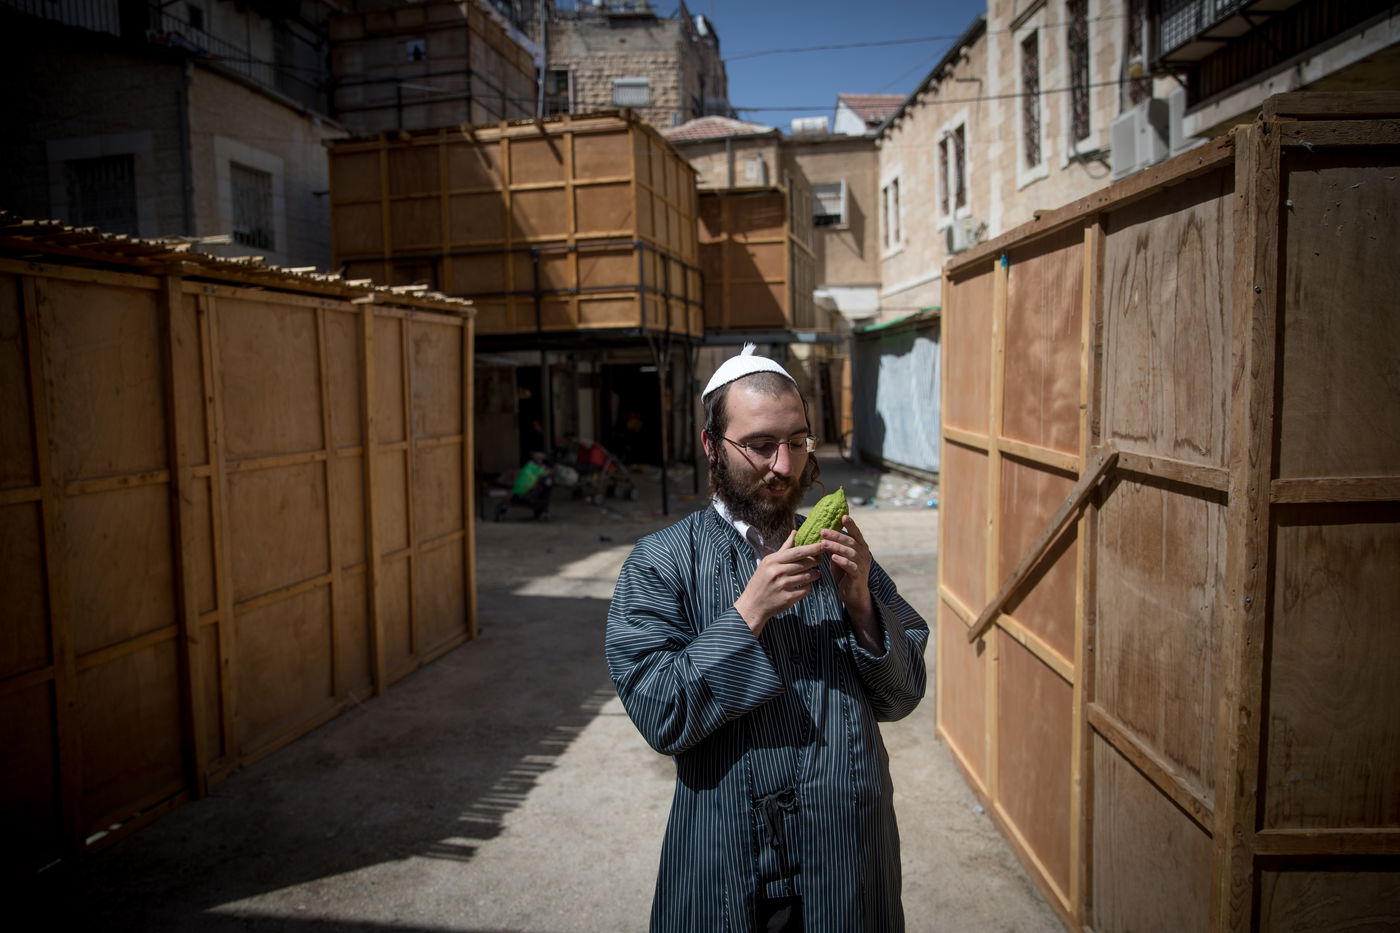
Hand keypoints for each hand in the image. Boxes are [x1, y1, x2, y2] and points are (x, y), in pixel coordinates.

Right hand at [734, 531, 822, 635]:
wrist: (752, 605)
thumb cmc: (761, 581)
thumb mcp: (768, 563)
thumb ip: (784, 548)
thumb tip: (795, 532)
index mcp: (772, 561)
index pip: (797, 552)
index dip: (812, 548)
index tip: (823, 544)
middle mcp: (777, 572)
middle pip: (805, 563)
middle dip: (815, 561)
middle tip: (819, 560)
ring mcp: (782, 586)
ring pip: (808, 576)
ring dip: (814, 574)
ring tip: (814, 573)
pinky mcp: (788, 598)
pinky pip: (806, 590)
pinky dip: (808, 587)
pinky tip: (805, 586)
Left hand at [820, 515, 879, 651]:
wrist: (854, 596)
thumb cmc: (845, 575)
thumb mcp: (839, 559)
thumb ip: (834, 548)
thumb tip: (821, 536)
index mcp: (860, 548)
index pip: (856, 534)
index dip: (851, 525)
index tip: (843, 516)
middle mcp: (864, 555)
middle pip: (851, 541)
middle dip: (837, 535)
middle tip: (823, 531)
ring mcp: (862, 565)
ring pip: (851, 552)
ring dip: (837, 547)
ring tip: (823, 543)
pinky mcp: (858, 576)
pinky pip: (851, 566)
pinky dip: (842, 561)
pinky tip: (833, 558)